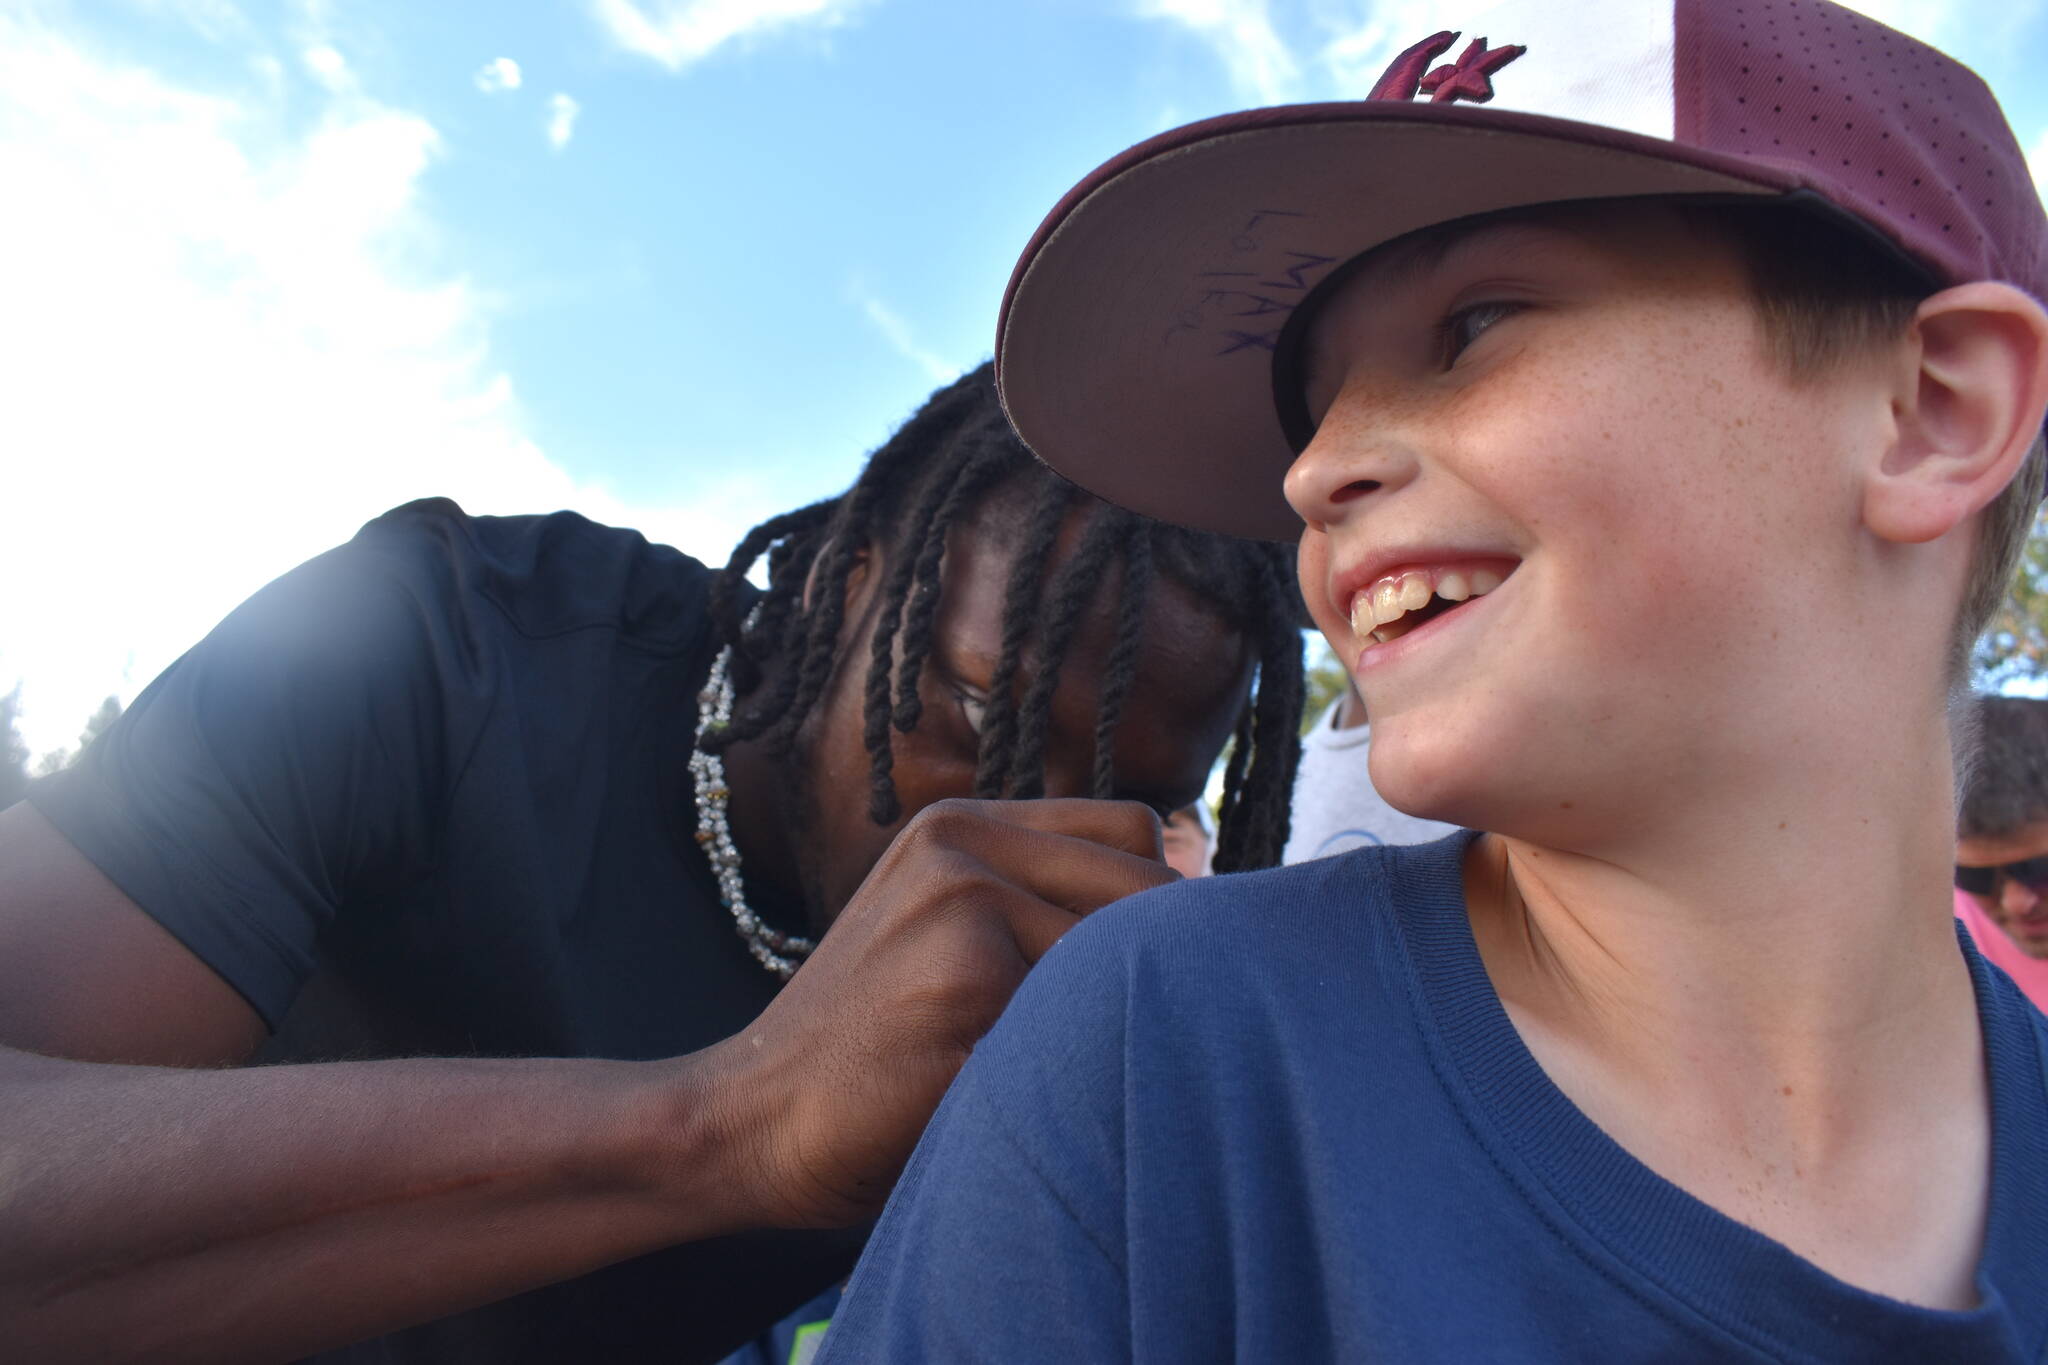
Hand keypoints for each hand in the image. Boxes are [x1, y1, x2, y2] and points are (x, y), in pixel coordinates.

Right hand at [708, 797, 1172, 1228]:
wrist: (751, 1120)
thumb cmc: (872, 1047)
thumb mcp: (945, 931)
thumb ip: (1042, 895)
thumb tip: (1202, 878)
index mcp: (960, 824)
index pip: (1138, 830)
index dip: (1163, 901)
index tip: (1142, 969)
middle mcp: (962, 846)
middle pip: (1151, 889)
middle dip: (1156, 968)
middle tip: (1110, 1035)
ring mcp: (962, 912)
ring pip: (1129, 961)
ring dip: (1113, 1025)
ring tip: (1049, 1070)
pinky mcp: (967, 990)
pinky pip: (1089, 1026)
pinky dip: (1079, 1071)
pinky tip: (1020, 1099)